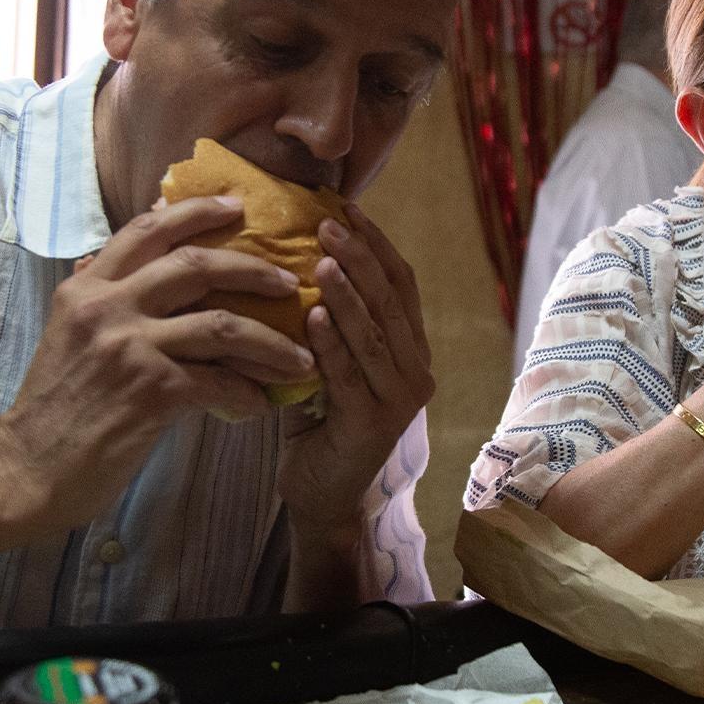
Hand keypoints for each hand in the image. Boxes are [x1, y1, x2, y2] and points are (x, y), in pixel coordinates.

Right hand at [0, 196, 317, 524]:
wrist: (27, 468)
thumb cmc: (52, 408)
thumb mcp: (63, 333)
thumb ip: (93, 294)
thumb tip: (105, 256)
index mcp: (87, 287)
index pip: (146, 229)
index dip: (195, 211)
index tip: (236, 206)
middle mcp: (107, 306)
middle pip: (195, 265)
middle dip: (252, 267)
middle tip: (288, 279)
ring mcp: (130, 345)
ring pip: (222, 324)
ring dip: (270, 340)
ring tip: (299, 356)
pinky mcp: (151, 390)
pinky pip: (219, 381)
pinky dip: (247, 393)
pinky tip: (259, 404)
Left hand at [278, 204, 433, 528]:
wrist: (323, 497)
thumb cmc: (318, 424)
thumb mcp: (327, 363)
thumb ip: (323, 319)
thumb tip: (287, 256)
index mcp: (411, 350)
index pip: (401, 284)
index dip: (376, 243)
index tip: (346, 206)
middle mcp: (417, 372)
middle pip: (392, 301)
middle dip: (361, 256)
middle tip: (329, 222)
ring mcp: (400, 401)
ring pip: (375, 333)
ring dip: (348, 292)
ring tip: (323, 257)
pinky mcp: (375, 425)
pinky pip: (350, 374)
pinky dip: (331, 342)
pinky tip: (312, 313)